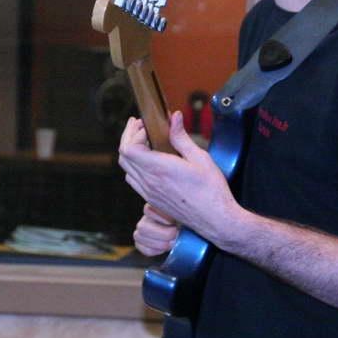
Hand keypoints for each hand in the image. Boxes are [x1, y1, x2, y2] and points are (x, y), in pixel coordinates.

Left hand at [118, 111, 239, 246]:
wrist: (214, 219)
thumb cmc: (211, 190)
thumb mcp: (200, 158)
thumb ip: (182, 137)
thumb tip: (174, 117)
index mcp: (159, 169)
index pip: (129, 148)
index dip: (133, 133)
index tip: (146, 125)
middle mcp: (149, 182)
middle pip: (123, 156)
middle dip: (128, 137)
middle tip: (139, 126)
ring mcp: (149, 193)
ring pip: (126, 169)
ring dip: (130, 151)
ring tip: (143, 140)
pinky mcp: (152, 200)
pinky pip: (134, 180)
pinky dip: (134, 166)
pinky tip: (147, 160)